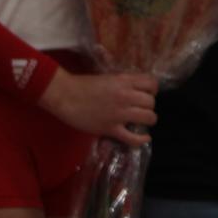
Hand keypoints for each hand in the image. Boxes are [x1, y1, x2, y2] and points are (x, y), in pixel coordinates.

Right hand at [39, 70, 157, 145]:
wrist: (65, 95)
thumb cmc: (83, 85)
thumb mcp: (107, 78)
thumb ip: (123, 83)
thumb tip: (136, 90)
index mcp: (124, 81)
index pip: (152, 84)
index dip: (152, 90)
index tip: (147, 94)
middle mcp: (125, 96)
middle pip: (151, 103)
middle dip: (148, 106)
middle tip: (140, 109)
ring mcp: (119, 114)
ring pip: (148, 118)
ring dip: (148, 120)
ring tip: (142, 121)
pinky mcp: (111, 129)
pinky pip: (133, 138)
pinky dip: (142, 140)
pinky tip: (145, 138)